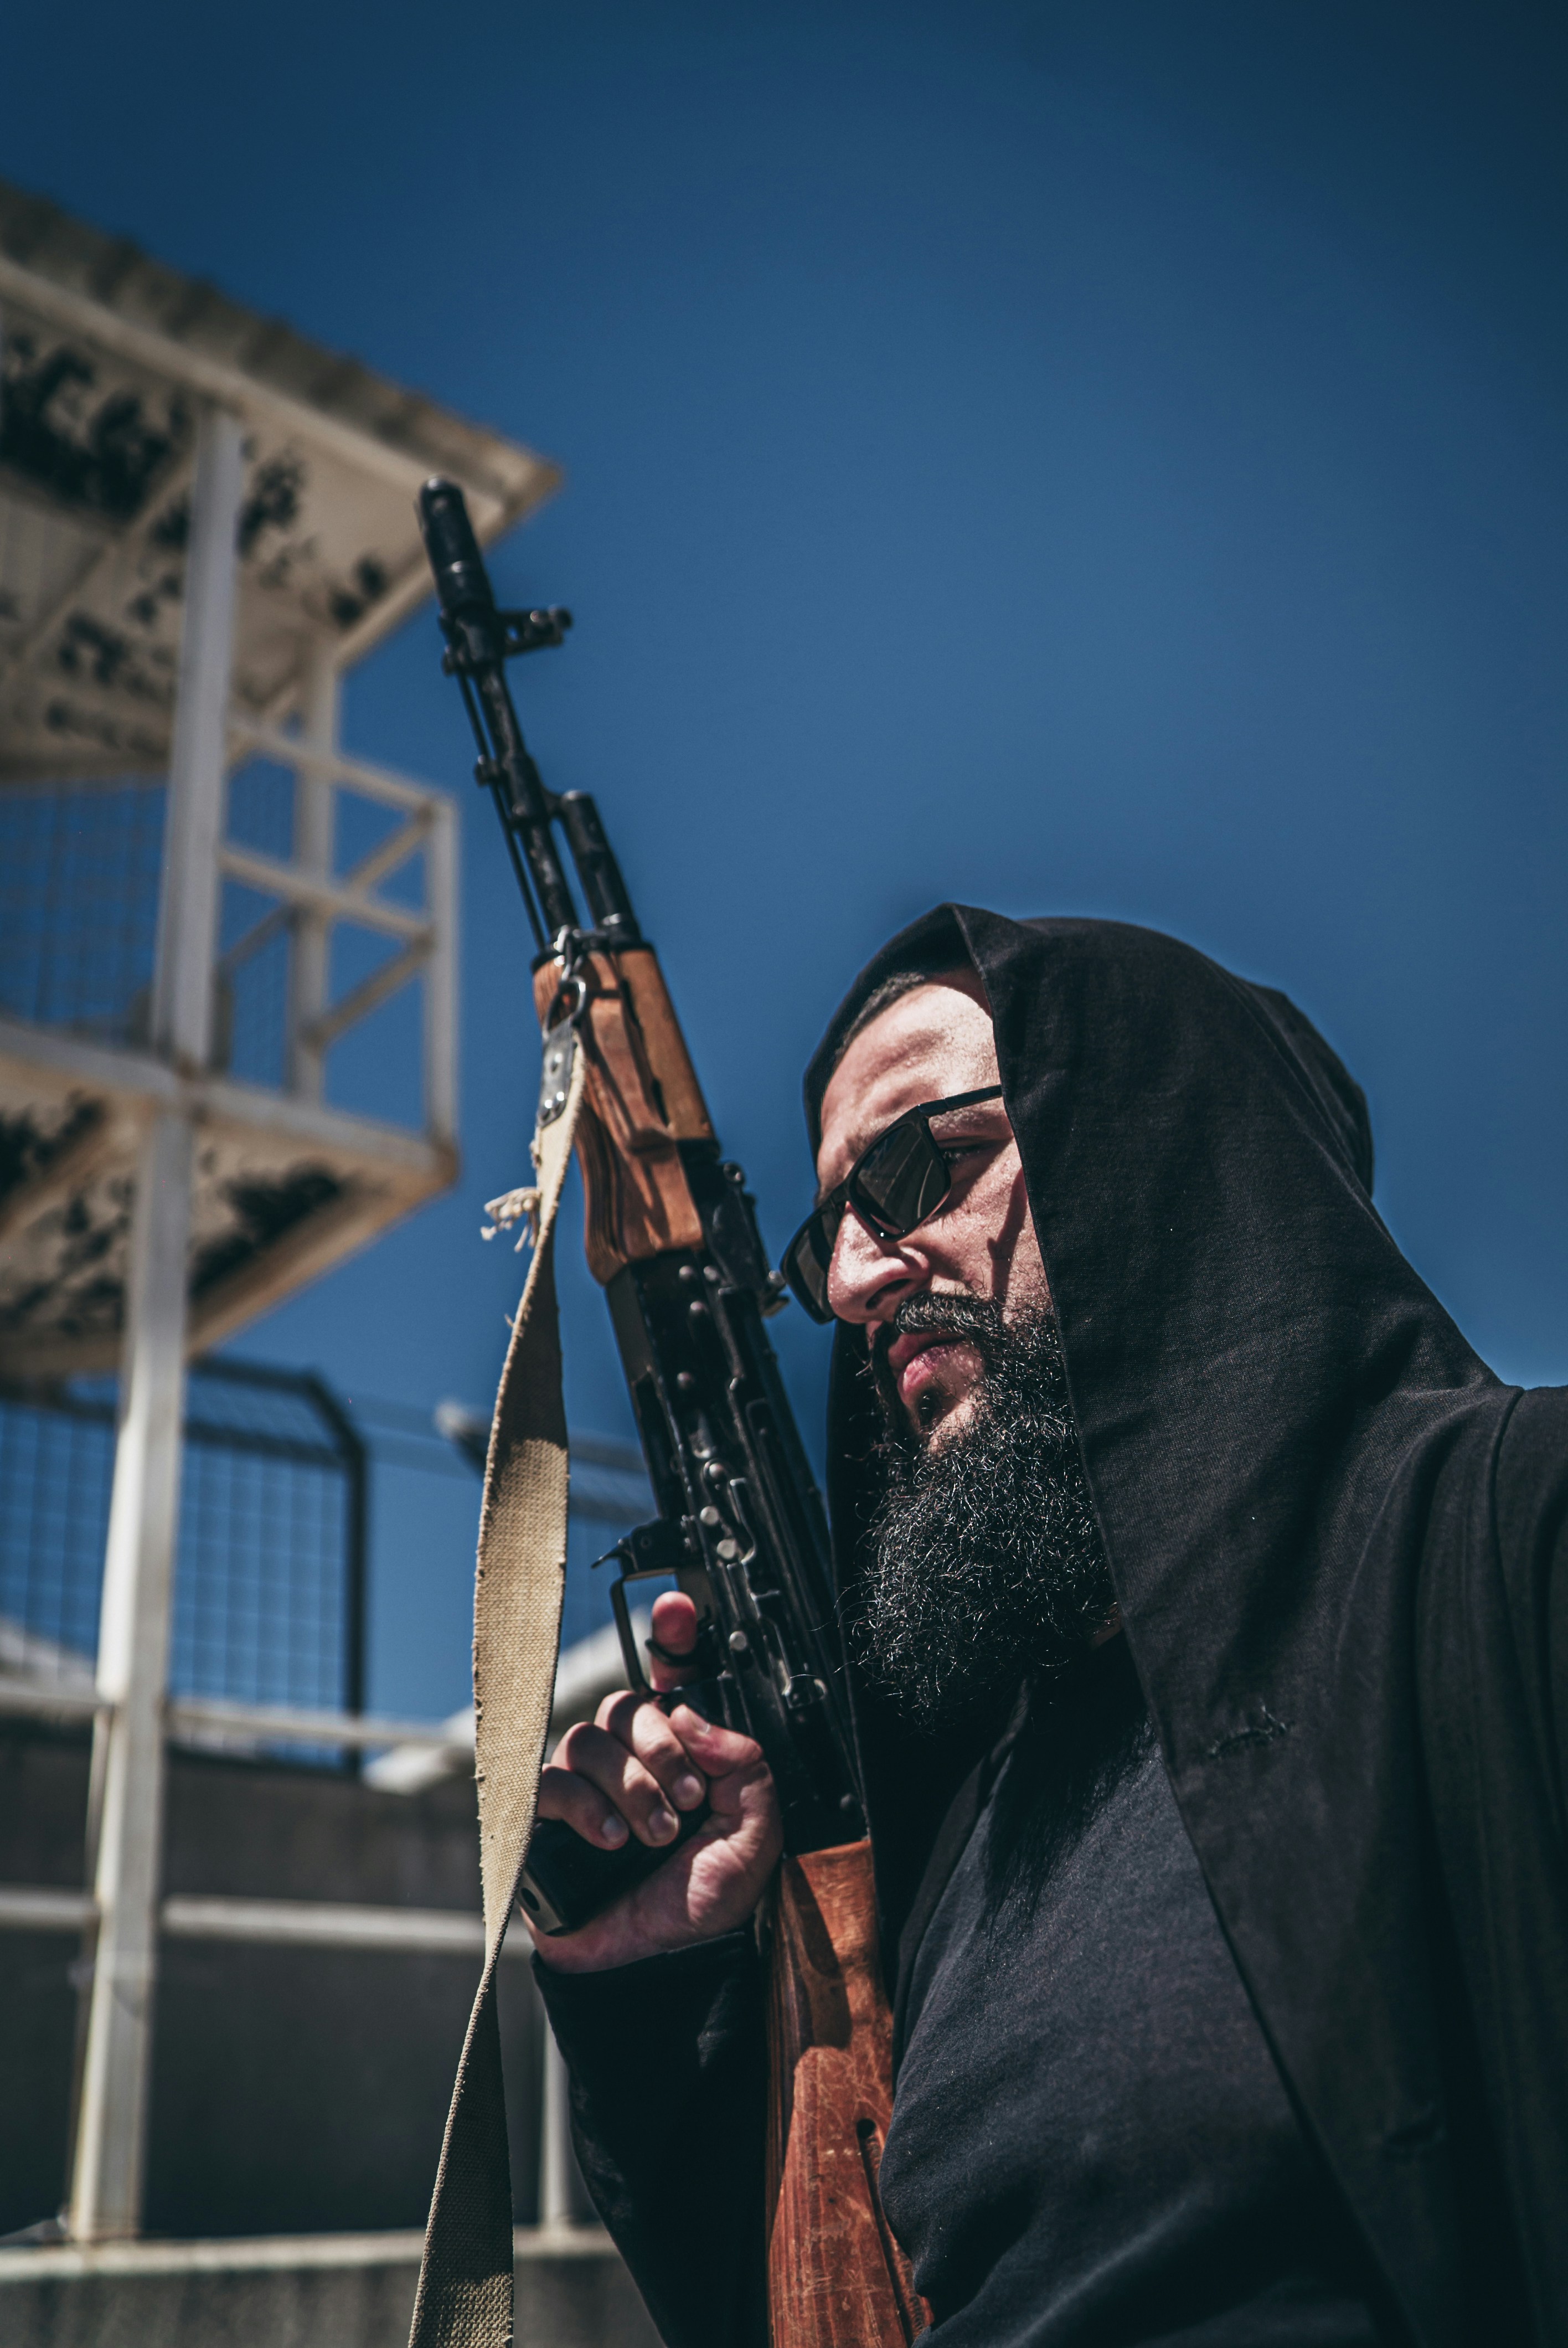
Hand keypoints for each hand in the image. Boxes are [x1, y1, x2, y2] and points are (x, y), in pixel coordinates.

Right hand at [527, 1592, 781, 1972]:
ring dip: (631, 1786)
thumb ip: (742, 1762)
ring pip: (588, 1738)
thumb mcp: (755, 1828)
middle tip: (689, 1799)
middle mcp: (629, 1759)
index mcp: (681, 1751)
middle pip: (626, 1704)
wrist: (667, 1964)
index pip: (671, 1679)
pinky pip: (550, 1782)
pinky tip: (612, 1842)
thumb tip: (689, 1714)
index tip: (676, 1608)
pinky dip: (587, 1807)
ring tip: (657, 1834)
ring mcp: (584, 1786)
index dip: (671, 1636)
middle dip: (662, 1748)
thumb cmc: (707, 1900)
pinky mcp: (545, 1820)